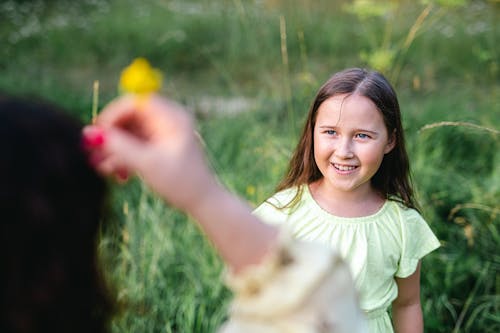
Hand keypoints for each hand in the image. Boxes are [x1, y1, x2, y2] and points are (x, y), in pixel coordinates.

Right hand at [83, 94, 215, 210]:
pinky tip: (117, 174)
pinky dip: (124, 157)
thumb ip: (119, 147)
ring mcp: (162, 133)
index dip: (113, 115)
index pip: (136, 102)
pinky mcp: (158, 147)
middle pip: (129, 118)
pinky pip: (134, 145)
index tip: (98, 133)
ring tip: (100, 168)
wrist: (202, 202)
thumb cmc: (181, 182)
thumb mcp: (147, 164)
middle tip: (91, 152)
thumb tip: (89, 133)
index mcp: (172, 117)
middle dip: (110, 136)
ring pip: (129, 133)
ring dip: (114, 149)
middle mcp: (167, 120)